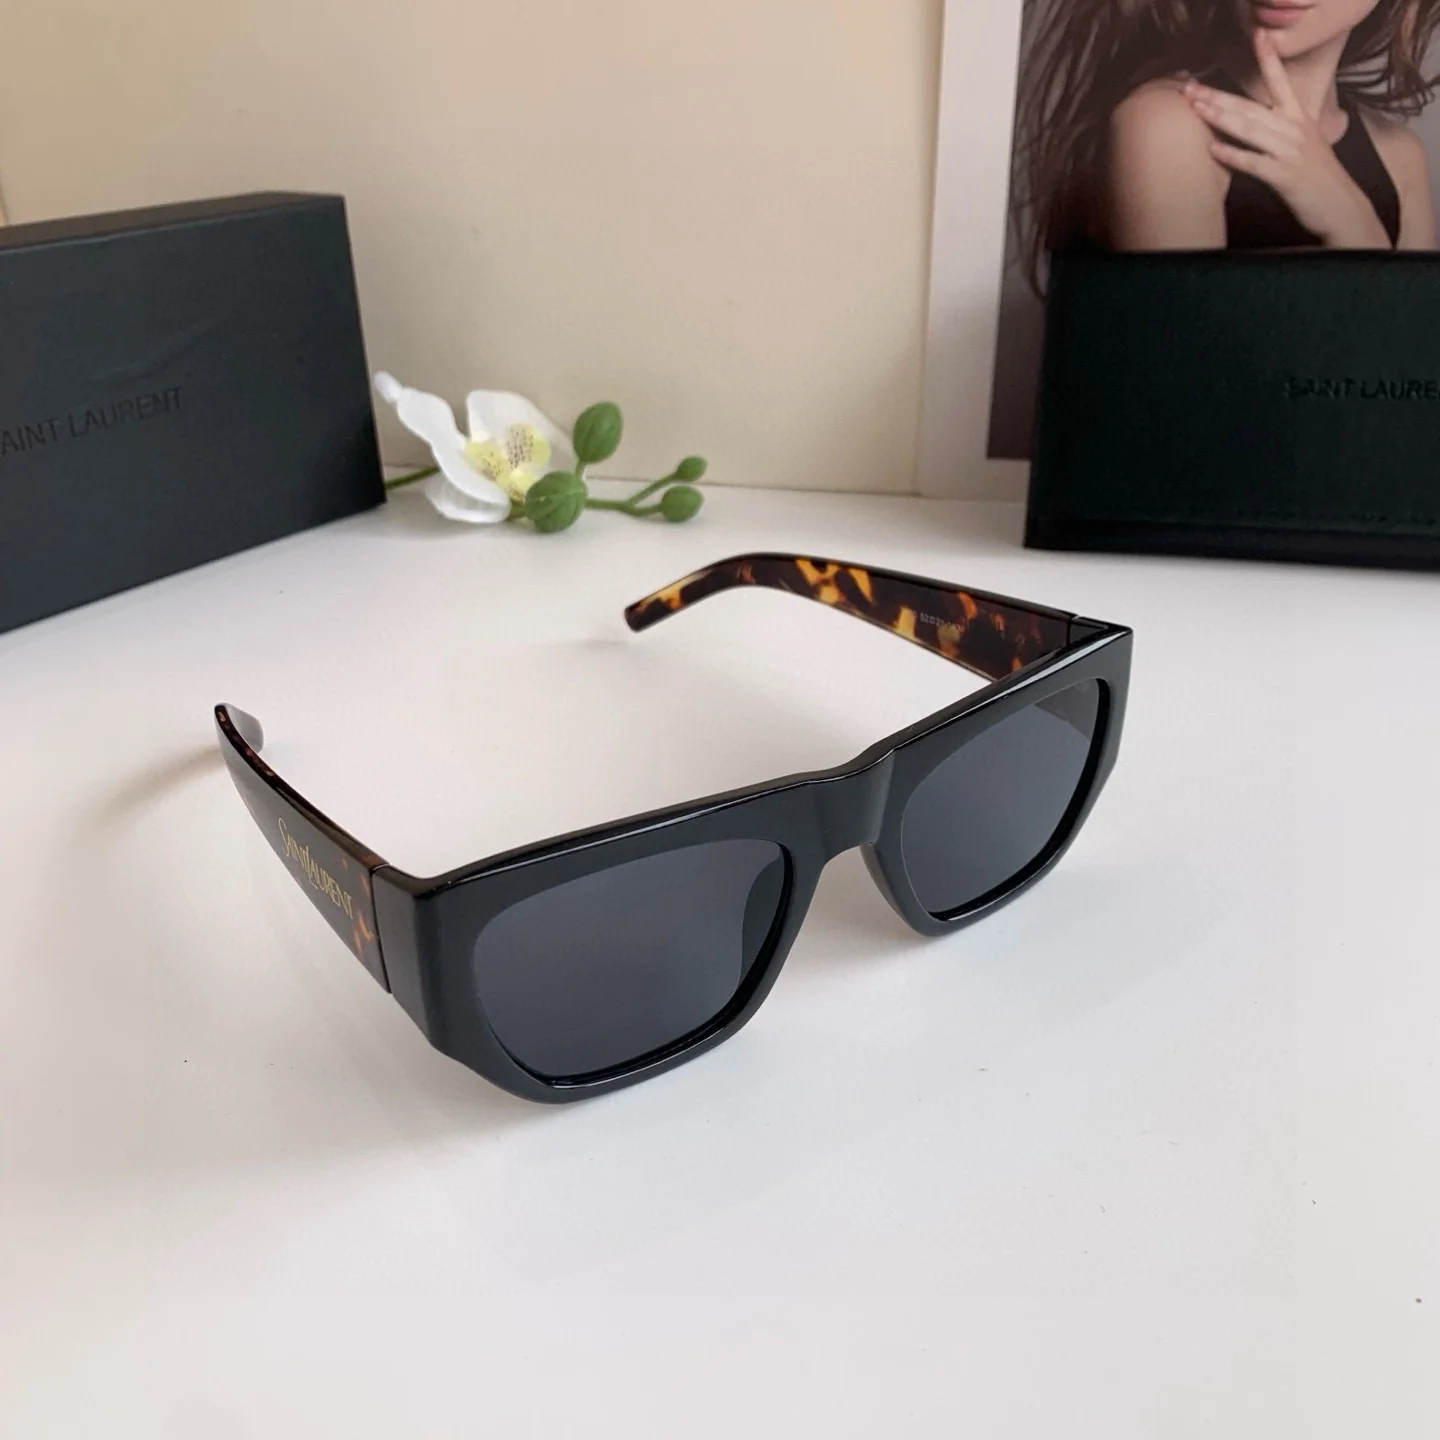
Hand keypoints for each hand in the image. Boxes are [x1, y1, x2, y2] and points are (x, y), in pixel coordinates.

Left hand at [1183, 29, 1391, 247]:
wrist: (1340, 205)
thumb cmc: (1316, 177)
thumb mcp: (1304, 144)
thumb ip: (1281, 129)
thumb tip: (1255, 120)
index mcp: (1299, 118)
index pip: (1280, 82)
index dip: (1269, 58)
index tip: (1258, 34)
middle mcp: (1294, 128)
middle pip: (1250, 106)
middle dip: (1217, 95)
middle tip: (1189, 87)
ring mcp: (1290, 151)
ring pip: (1249, 129)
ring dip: (1220, 117)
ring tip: (1195, 108)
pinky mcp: (1285, 175)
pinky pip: (1253, 163)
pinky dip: (1233, 155)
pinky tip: (1213, 150)